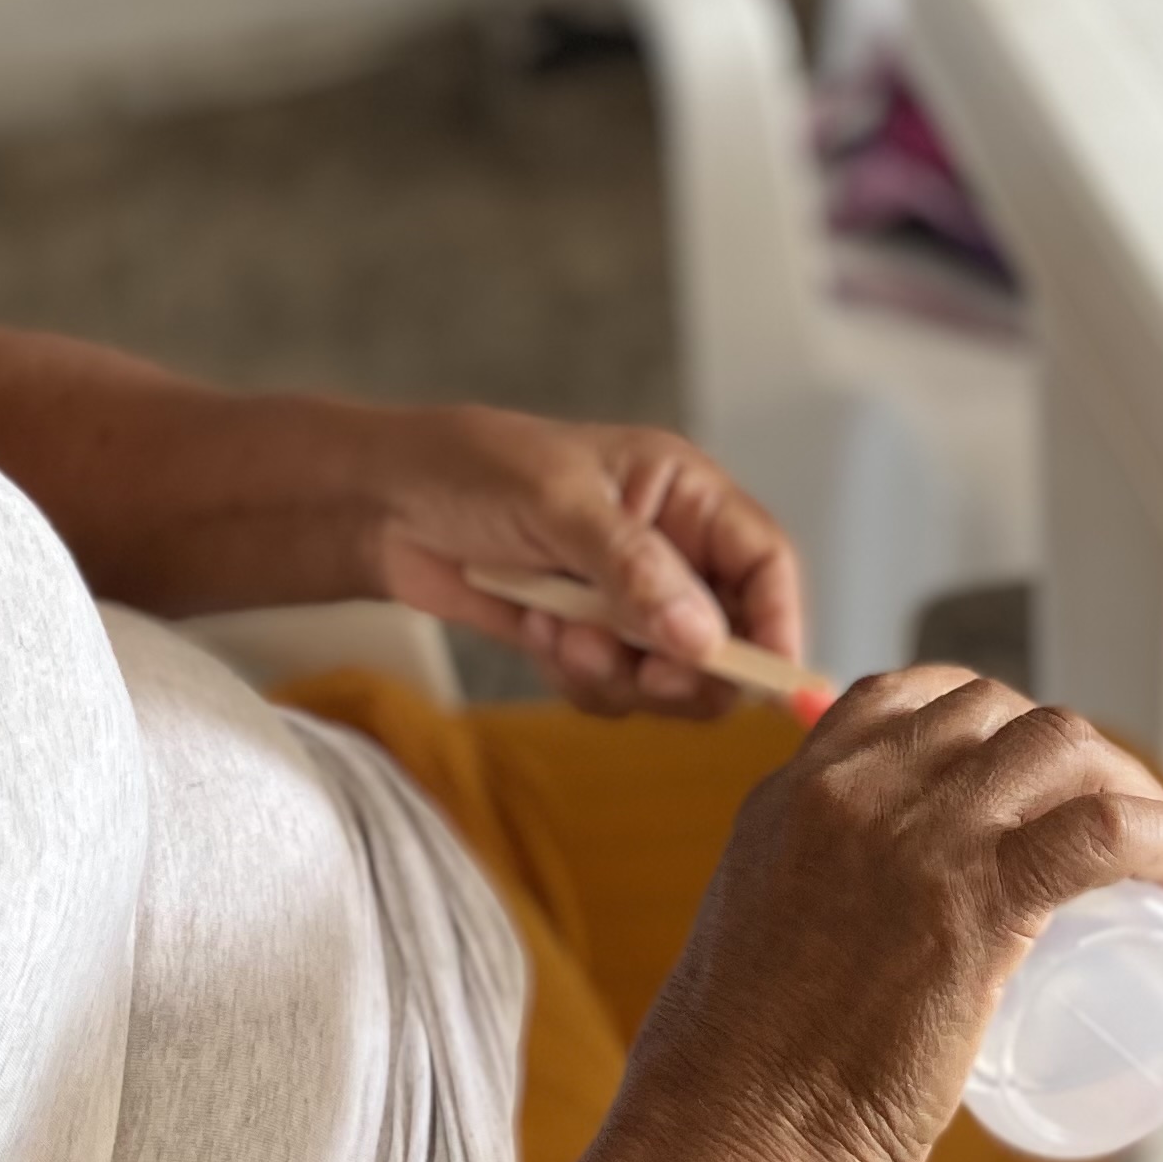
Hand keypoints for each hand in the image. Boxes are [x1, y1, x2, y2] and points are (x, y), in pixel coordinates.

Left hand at [361, 407, 805, 716]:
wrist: (383, 505)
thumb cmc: (473, 471)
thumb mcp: (560, 504)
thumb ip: (635, 570)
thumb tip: (704, 639)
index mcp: (684, 495)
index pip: (765, 564)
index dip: (779, 624)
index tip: (773, 684)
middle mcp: (671, 551)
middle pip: (732, 637)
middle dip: (690, 668)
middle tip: (644, 673)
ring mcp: (628, 602)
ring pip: (672, 677)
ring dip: (619, 672)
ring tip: (560, 633)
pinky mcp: (585, 641)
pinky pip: (614, 691)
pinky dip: (578, 676)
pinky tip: (534, 629)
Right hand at [621, 669, 1162, 1161]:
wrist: (733, 1141)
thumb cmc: (735, 1087)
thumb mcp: (749, 948)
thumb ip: (794, 918)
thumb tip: (842, 947)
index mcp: (789, 798)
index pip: (902, 698)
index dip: (982, 722)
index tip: (1023, 777)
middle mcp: (851, 793)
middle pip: (995, 712)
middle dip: (1064, 752)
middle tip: (1103, 823)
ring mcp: (915, 839)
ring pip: (1058, 746)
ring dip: (1122, 784)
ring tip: (1147, 852)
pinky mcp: (973, 901)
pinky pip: (1101, 830)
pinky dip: (1155, 834)